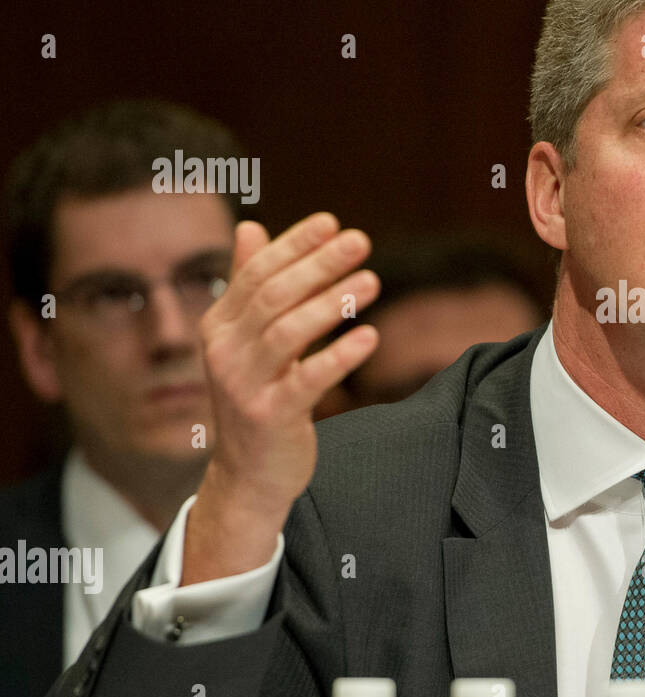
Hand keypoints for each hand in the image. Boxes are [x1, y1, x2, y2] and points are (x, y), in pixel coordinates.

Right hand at [182, 213, 379, 584]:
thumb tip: (251, 226)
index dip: (295, 245)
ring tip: (373, 281)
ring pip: (287, 332)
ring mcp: (243, 385)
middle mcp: (224, 351)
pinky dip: (339, 356)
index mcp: (219, 325)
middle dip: (319, 264)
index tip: (333, 223)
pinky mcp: (269, 416)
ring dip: (332, 303)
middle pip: (274, 296)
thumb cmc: (259, 396)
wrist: (249, 473)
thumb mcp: (250, 340)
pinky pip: (307, 380)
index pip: (258, 273)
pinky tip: (370, 336)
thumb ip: (251, 285)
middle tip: (361, 241)